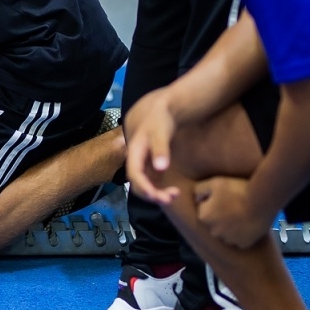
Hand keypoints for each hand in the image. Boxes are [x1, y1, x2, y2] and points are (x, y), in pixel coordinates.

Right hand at [123, 89, 179, 204]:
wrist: (159, 111)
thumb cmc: (159, 119)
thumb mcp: (160, 131)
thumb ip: (160, 149)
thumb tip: (161, 168)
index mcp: (134, 152)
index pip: (134, 174)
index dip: (143, 187)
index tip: (155, 196)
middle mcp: (136, 161)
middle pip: (138, 183)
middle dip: (152, 194)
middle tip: (170, 199)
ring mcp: (142, 165)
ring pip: (145, 185)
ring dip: (157, 194)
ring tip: (174, 195)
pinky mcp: (150, 167)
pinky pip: (152, 183)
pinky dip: (160, 189)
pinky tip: (172, 191)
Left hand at [193, 176, 270, 249]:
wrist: (263, 201)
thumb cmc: (237, 190)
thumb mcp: (214, 182)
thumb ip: (199, 190)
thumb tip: (196, 198)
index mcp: (204, 217)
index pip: (203, 210)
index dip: (213, 202)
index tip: (223, 197)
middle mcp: (213, 232)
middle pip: (214, 223)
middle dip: (220, 216)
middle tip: (233, 204)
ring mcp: (229, 240)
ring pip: (226, 232)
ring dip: (230, 226)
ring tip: (242, 213)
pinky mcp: (243, 244)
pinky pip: (239, 239)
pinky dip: (242, 233)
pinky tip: (248, 222)